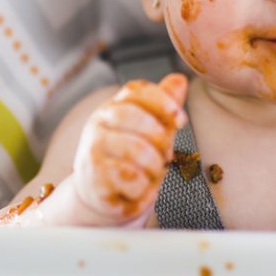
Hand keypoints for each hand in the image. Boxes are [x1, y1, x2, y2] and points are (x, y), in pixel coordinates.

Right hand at [70, 74, 187, 224]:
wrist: (101, 195)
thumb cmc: (131, 159)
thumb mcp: (151, 131)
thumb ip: (164, 107)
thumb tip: (179, 79)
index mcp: (115, 106)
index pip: (136, 91)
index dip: (163, 101)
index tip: (182, 120)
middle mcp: (99, 122)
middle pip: (136, 117)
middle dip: (160, 139)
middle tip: (166, 156)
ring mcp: (93, 148)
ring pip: (136, 149)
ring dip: (155, 167)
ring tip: (152, 175)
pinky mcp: (93, 175)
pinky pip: (130, 177)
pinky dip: (143, 187)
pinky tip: (139, 189)